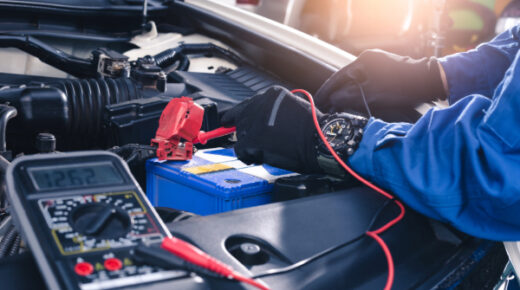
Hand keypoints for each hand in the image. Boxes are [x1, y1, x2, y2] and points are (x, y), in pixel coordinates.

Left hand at [221, 86, 323, 172]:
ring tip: (268, 150)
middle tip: (255, 143)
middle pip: (241, 119)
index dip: (239, 115)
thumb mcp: (293, 108)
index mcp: (272, 95)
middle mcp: (261, 104)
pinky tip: (259, 157)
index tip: (229, 121)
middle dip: (246, 132)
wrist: (320, 141)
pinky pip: (239, 150)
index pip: (248, 104)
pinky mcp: (254, 139)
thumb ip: (273, 111)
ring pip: (240, 135)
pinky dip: (247, 156)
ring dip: (250, 145)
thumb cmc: (313, 129)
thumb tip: (257, 120)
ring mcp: (256, 121)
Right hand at [315, 49, 445, 121]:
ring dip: (350, 96)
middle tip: (327, 107)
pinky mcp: (387, 74)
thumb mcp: (371, 95)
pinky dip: (361, 94)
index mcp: (364, 60)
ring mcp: (380, 66)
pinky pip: (368, 84)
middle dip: (338, 94)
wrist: (430, 83)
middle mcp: (371, 60)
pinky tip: (357, 105)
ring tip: (340, 108)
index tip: (319, 101)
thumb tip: (333, 100)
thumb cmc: (402, 86)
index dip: (327, 91)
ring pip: (358, 83)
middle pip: (347, 79)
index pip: (338, 76)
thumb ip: (348, 97)